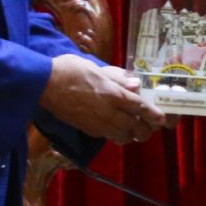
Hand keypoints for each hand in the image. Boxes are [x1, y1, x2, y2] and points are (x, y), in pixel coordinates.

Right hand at [40, 58, 166, 144]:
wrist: (43, 85)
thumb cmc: (69, 70)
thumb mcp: (96, 68)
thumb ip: (118, 77)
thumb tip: (136, 85)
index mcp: (112, 94)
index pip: (139, 108)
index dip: (153, 115)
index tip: (162, 119)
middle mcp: (107, 112)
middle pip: (135, 127)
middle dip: (146, 129)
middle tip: (151, 126)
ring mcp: (97, 123)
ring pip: (123, 137)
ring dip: (132, 135)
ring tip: (136, 130)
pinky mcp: (87, 129)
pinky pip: (108, 137)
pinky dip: (118, 135)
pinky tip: (118, 129)